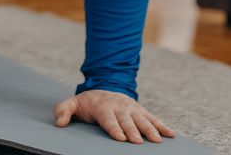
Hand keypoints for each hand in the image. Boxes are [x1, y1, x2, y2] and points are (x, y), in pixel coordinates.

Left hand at [54, 89, 174, 143]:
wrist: (104, 88)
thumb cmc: (87, 102)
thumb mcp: (72, 103)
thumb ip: (63, 111)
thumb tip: (59, 123)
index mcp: (103, 106)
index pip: (109, 119)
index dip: (115, 128)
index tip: (121, 138)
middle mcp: (120, 107)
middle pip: (127, 121)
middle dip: (133, 131)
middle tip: (138, 142)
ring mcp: (132, 108)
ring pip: (143, 119)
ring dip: (150, 130)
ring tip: (157, 140)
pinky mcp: (141, 110)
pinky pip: (153, 118)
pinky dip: (162, 126)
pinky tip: (170, 134)